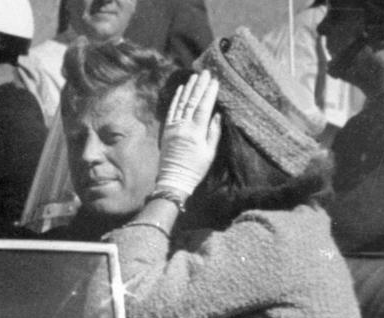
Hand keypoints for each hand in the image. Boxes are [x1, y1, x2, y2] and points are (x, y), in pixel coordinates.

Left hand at [157, 70, 220, 195]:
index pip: (203, 107)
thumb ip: (213, 132)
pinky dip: (176, 99)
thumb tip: (217, 114)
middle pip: (192, 102)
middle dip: (200, 86)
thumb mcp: (210, 153)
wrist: (174, 179)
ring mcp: (173, 127)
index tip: (214, 81)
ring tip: (194, 76)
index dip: (209, 93)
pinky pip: (171, 111)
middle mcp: (183, 127)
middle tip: (205, 72)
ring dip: (188, 89)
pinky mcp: (166, 130)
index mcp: (196, 132)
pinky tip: (181, 89)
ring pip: (181, 103)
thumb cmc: (196, 168)